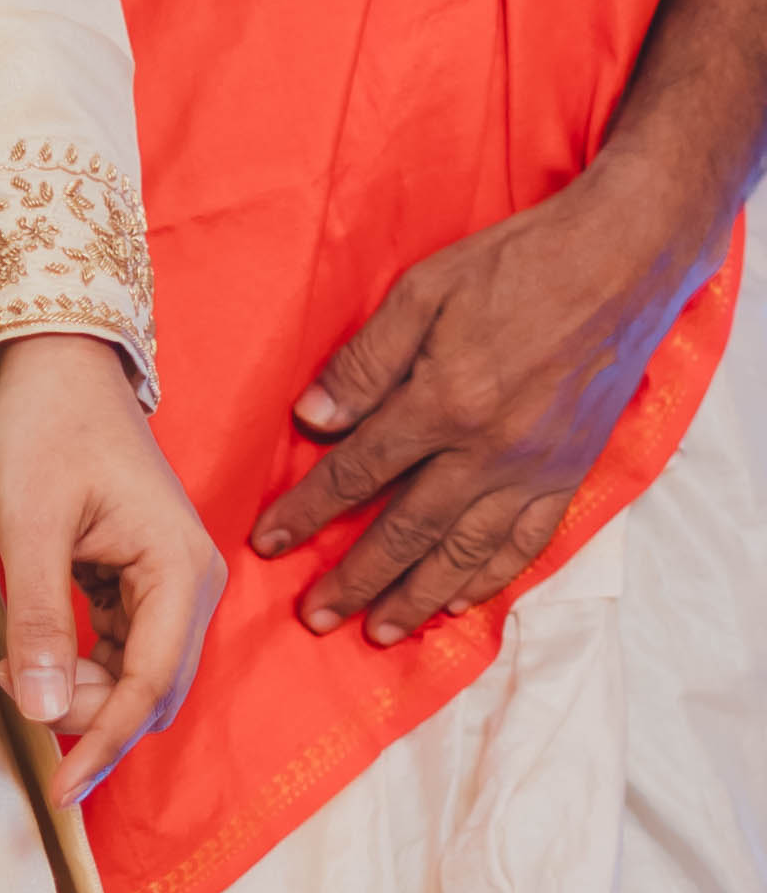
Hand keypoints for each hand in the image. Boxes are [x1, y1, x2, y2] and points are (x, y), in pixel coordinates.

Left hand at [0, 330, 222, 797]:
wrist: (57, 367)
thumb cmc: (45, 430)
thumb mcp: (30, 523)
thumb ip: (41, 618)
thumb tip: (42, 710)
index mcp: (180, 569)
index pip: (150, 685)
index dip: (103, 742)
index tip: (59, 790)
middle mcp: (192, 584)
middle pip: (150, 691)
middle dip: (87, 712)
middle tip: (14, 680)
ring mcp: (172, 585)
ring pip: (136, 677)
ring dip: (79, 689)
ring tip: (15, 659)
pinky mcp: (145, 582)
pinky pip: (123, 651)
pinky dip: (80, 665)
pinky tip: (32, 653)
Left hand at [252, 174, 703, 645]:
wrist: (623, 260)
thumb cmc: (517, 264)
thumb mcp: (423, 292)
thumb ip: (366, 363)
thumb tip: (313, 421)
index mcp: (442, 403)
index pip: (357, 473)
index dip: (307, 512)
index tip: (269, 542)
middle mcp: (488, 451)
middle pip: (406, 530)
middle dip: (355, 580)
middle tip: (315, 618)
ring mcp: (535, 468)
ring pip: (465, 552)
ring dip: (417, 597)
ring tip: (378, 632)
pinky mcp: (571, 471)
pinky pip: (526, 542)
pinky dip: (490, 577)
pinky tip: (461, 600)